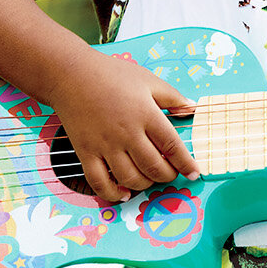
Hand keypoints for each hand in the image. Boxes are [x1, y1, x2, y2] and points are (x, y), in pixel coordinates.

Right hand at [49, 47, 199, 201]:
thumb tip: (192, 109)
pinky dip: (113, 193)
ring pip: (130, 178)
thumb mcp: (148, 80)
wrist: (71, 74)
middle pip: (153, 166)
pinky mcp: (86, 152)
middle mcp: (127, 133)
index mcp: (145, 114)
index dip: (186, 163)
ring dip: (145, 184)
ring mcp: (105, 145)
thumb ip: (172, 97)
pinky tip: (124, 193)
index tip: (194, 172)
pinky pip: (100, 182)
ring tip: (150, 179)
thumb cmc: (111, 74)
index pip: (172, 146)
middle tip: (171, 174)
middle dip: (167, 176)